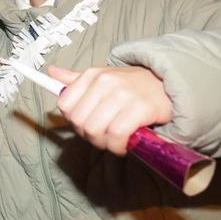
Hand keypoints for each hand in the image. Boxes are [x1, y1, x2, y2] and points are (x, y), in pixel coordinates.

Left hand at [49, 66, 173, 155]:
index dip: (73, 121)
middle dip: (88, 135)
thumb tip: (51, 72)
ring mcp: (123, 94)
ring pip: (94, 130)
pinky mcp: (140, 108)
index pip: (65, 105)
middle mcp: (105, 82)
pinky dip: (117, 147)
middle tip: (104, 136)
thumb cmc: (133, 86)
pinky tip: (124, 145)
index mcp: (92, 75)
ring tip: (114, 141)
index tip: (87, 125)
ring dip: (103, 143)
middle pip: (79, 121)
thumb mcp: (104, 78)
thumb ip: (76, 79)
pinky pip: (116, 135)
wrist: (169, 86)